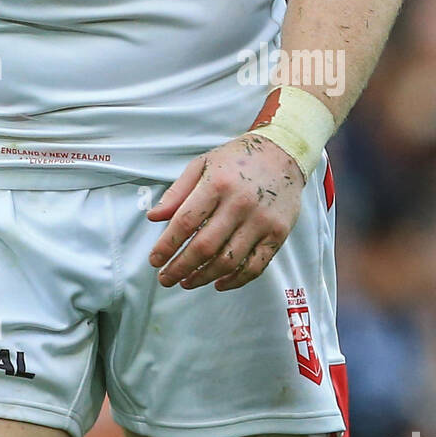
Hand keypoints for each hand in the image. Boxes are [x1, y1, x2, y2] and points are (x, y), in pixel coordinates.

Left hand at [147, 135, 304, 291]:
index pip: (186, 222)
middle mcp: (239, 204)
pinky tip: (219, 283)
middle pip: (205, 246)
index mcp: (217, 184)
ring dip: (204, 277)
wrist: (282, 153)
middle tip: (166, 278)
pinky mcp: (278, 234)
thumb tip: (154, 217)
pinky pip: (255, 266)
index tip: (155, 260)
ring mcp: (261, 221)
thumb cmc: (237, 159)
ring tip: (187, 281)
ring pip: (228, 261)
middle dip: (180, 267)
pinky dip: (235, 280)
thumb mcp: (202, 164)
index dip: (167, 245)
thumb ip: (177, 192)